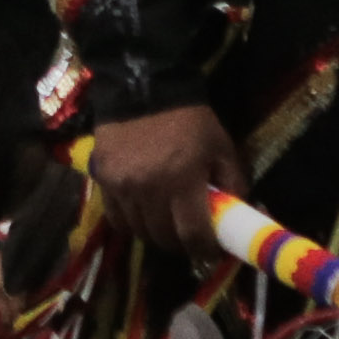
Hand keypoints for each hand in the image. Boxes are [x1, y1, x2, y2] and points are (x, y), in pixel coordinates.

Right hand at [86, 100, 245, 251]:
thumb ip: (232, 183)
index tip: (211, 251)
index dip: (205, 250)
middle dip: (180, 244)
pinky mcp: (101, 178)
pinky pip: (115, 216)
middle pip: (162, 238)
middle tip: (189, 237)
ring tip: (165, 224)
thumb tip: (236, 216)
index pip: (193, 234)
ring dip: (154, 233)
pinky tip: (142, 212)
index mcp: (182, 180)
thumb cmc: (189, 119)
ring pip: (137, 230)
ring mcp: (120, 185)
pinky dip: (130, 221)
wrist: (144, 86)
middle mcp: (148, 189)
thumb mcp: (222, 147)